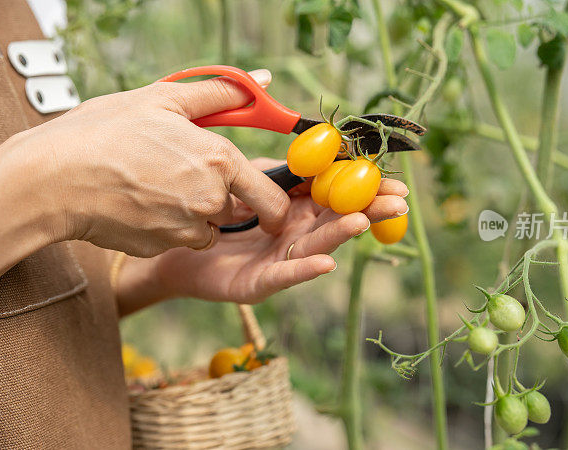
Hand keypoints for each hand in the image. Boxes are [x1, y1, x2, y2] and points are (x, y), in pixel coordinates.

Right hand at [4, 69, 288, 255]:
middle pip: (235, 209)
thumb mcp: (163, 99)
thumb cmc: (104, 132)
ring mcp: (183, 230)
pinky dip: (167, 226)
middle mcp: (208, 201)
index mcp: (219, 161)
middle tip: (185, 173)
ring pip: (206, 227)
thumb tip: (260, 79)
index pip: (271, 197)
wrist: (53, 178)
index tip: (269, 202)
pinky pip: (177, 239)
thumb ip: (220, 93)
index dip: (275, 202)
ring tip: (155, 184)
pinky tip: (139, 203)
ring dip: (194, 213)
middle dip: (221, 196)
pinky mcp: (159, 248)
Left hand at [116, 158, 408, 312]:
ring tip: (362, 220)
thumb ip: (281, 171)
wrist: (171, 244)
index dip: (363, 187)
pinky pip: (283, 275)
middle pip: (336, 221)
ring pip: (315, 245)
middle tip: (396, 202)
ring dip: (340, 234)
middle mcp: (294, 236)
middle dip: (367, 210)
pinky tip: (326, 262)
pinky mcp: (258, 283)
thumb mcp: (249, 181)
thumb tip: (316, 151)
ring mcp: (278, 261)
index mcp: (296, 210)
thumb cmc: (214, 212)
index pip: (336, 196)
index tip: (393, 180)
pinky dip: (304, 269)